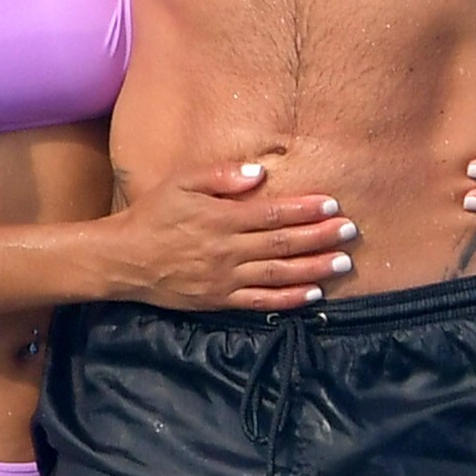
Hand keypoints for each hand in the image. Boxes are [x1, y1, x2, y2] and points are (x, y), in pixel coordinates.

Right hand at [102, 164, 360, 311]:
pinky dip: (288, 298)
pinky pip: (261, 301)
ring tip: (343, 263)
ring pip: (278, 274)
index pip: (272, 214)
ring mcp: (225, 278)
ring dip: (314, 268)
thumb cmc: (154, 214)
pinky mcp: (220, 300)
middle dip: (320, 237)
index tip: (332, 205)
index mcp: (221, 218)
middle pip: (283, 244)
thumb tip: (259, 173)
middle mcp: (227, 250)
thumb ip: (221, 176)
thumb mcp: (182, 183)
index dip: (304, 210)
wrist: (125, 259)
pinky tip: (312, 294)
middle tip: (350, 232)